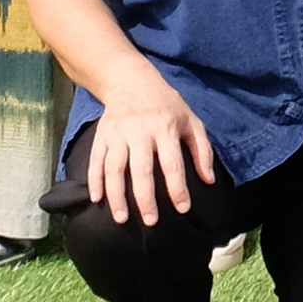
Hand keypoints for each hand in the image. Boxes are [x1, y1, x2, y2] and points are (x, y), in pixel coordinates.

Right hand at [83, 77, 218, 226]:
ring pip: (115, 168)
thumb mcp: (190, 120)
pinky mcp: (102, 135)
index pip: (172, 163)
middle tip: (151, 221)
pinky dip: (94, 181)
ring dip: (117, 195)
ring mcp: (118, 133)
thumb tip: (208, 179)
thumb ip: (202, 149)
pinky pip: (96, 160)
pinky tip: (97, 199)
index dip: (177, 188)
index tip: (182, 208)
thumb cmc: (166, 104)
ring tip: (121, 218)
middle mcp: (140, 131)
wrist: (131, 80)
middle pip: (141, 170)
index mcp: (165, 128)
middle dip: (145, 198)